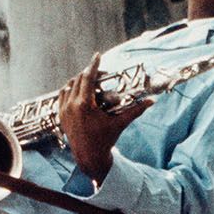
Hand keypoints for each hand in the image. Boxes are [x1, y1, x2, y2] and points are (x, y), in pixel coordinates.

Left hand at [57, 53, 152, 182]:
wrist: (89, 157)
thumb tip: (152, 102)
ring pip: (69, 86)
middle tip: (100, 73)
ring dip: (79, 80)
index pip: (88, 78)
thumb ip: (136, 110)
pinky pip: (63, 95)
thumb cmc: (105, 140)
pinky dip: (70, 90)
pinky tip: (78, 90)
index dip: (94, 65)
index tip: (97, 56)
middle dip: (90, 73)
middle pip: (79, 79)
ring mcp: (64, 110)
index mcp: (85, 105)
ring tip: (90, 81)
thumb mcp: (120, 123)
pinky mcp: (61, 115)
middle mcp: (72, 105)